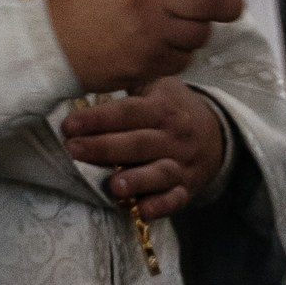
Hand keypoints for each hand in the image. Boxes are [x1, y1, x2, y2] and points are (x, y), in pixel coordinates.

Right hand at [46, 0, 265, 91]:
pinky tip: (154, 46)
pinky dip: (178, 53)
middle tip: (229, 4)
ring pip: (202, 32)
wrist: (49, 44)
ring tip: (171, 26)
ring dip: (197, 30)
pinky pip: (184, 57)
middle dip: (231, 3)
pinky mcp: (149, 62)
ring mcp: (149, 31)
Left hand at [63, 78, 226, 222]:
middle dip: (104, 148)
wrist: (217, 135)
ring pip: (159, 173)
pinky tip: (143, 212)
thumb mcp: (157, 86)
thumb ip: (129, 83)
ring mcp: (181, 165)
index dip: (98, 119)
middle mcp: (173, 138)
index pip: (128, 113)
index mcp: (163, 109)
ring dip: (137, 180)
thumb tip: (89, 73)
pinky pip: (175, 199)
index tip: (69, 125)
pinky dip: (161, 207)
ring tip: (114, 186)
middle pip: (138, 143)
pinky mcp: (186, 188)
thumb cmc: (173, 108)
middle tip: (73, 150)